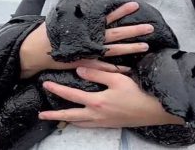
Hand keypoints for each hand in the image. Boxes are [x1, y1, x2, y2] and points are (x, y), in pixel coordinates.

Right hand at [19, 2, 154, 77]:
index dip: (121, 11)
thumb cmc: (52, 31)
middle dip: (134, 30)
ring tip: (145, 46)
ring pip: (114, 50)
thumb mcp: (65, 16)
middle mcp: (91, 38)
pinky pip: (103, 67)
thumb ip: (80, 12)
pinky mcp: (85, 63)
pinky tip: (128, 69)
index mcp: (87, 25)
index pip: (107, 15)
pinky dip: (115, 68)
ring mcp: (89, 52)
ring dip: (130, 48)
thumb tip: (92, 3)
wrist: (38, 50)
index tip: (134, 5)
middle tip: (150, 28)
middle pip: (116, 33)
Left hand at [38, 67, 183, 127]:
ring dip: (66, 121)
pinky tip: (79, 120)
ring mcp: (102, 122)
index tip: (45, 85)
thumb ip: (97, 73)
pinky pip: (89, 126)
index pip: (71, 95)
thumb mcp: (117, 78)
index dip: (57, 89)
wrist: (153, 111)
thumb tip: (79, 69)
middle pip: (70, 116)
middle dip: (54, 115)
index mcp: (96, 102)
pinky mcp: (109, 125)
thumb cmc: (136, 92)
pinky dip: (79, 123)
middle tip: (41, 114)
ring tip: (56, 119)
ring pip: (79, 123)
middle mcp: (96, 115)